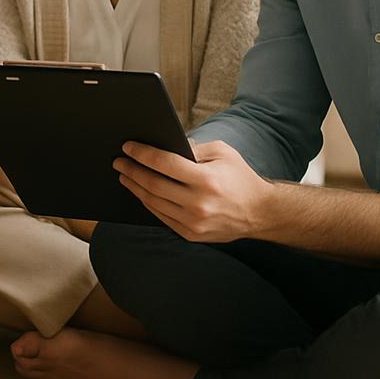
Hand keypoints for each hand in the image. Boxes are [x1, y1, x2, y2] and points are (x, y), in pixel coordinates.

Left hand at [114, 139, 270, 242]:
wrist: (261, 213)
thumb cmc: (240, 178)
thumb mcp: (223, 153)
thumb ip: (194, 147)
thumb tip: (165, 144)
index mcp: (206, 179)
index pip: (164, 163)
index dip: (142, 154)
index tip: (128, 147)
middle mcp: (198, 203)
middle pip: (153, 184)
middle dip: (131, 170)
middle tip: (118, 161)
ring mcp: (194, 222)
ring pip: (153, 202)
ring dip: (135, 187)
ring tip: (124, 175)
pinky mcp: (192, 235)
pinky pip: (162, 217)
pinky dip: (148, 203)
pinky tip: (140, 192)